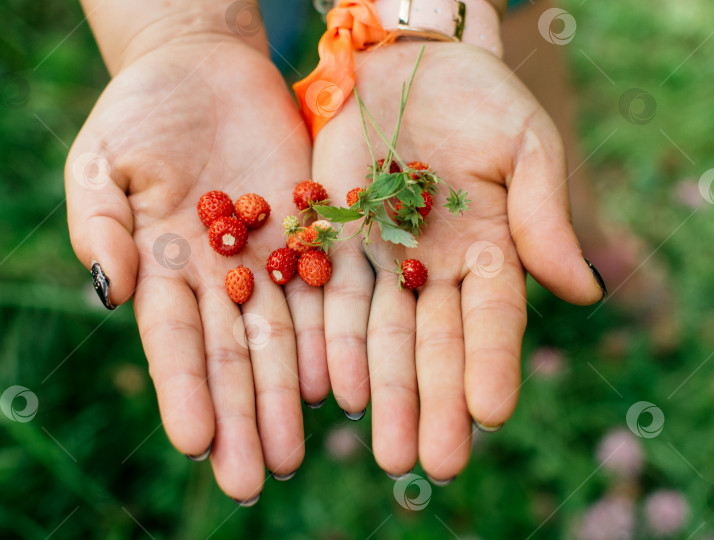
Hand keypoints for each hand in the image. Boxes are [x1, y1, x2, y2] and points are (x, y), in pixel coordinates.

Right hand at [65, 35, 321, 500]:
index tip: (196, 443)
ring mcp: (268, 257)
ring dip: (288, 394)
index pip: (173, 340)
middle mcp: (219, 277)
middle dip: (242, 416)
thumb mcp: (101, 161)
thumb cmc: (138, 112)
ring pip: (282, 337)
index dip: (183, 391)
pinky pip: (326, 288)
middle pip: (232, 355)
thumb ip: (100, 225)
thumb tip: (109, 290)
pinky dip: (330, 336)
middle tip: (252, 478)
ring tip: (295, 452)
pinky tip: (337, 384)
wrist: (203, 66)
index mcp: (163, 267)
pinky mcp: (311, 229)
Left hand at [312, 42, 604, 479]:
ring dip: (380, 391)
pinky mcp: (334, 242)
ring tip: (381, 445)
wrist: (408, 65)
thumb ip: (544, 216)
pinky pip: (331, 298)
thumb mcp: (525, 147)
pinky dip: (331, 342)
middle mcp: (434, 270)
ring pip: (379, 336)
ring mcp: (382, 260)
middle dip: (431, 403)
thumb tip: (583, 292)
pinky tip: (332, 386)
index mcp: (491, 252)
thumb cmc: (481, 100)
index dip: (492, 363)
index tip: (491, 413)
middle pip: (432, 345)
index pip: (493, 319)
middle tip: (431, 462)